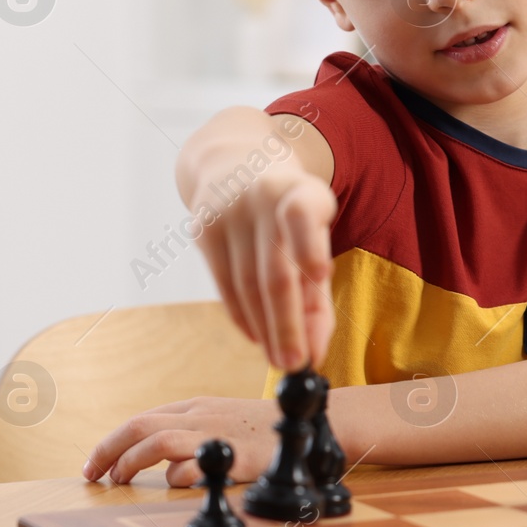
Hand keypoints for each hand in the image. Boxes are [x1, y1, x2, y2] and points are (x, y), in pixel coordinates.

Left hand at [83, 396, 280, 486]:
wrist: (309, 424)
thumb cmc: (263, 430)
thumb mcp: (222, 419)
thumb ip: (190, 431)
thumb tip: (154, 459)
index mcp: (195, 407)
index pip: (142, 420)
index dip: (112, 442)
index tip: (95, 465)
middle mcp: (201, 416)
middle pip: (140, 425)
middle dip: (108, 449)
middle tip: (92, 474)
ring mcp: (218, 434)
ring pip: (158, 441)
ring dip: (131, 462)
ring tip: (120, 481)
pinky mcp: (237, 455)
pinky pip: (194, 466)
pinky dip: (178, 477)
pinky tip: (179, 485)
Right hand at [195, 165, 336, 370]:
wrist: (238, 164)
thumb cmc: (290, 215)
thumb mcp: (316, 236)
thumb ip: (319, 292)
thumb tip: (315, 352)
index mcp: (301, 190)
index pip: (303, 216)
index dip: (310, 247)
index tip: (323, 280)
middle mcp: (262, 198)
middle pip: (274, 269)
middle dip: (287, 322)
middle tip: (296, 363)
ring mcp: (227, 213)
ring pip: (246, 284)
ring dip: (265, 329)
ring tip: (282, 361)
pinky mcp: (203, 229)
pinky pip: (224, 284)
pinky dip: (242, 316)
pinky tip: (257, 337)